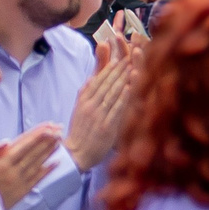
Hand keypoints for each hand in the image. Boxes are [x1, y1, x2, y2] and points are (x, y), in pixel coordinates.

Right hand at [0, 126, 61, 208]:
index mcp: (1, 165)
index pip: (22, 147)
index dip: (36, 137)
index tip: (48, 129)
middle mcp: (13, 173)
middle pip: (33, 154)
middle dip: (47, 142)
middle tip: (59, 131)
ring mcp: (20, 183)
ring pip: (38, 164)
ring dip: (49, 152)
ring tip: (60, 142)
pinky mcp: (23, 191)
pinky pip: (38, 179)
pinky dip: (48, 170)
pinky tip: (57, 162)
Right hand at [66, 32, 131, 169]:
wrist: (76, 153)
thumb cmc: (79, 131)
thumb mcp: (79, 109)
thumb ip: (87, 93)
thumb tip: (93, 78)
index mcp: (83, 100)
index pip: (97, 80)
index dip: (109, 68)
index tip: (120, 57)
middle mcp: (90, 105)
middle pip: (106, 83)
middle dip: (118, 69)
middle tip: (130, 55)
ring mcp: (98, 115)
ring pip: (111, 92)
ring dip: (122, 78)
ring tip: (132, 66)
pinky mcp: (106, 125)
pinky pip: (116, 107)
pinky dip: (123, 96)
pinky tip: (131, 86)